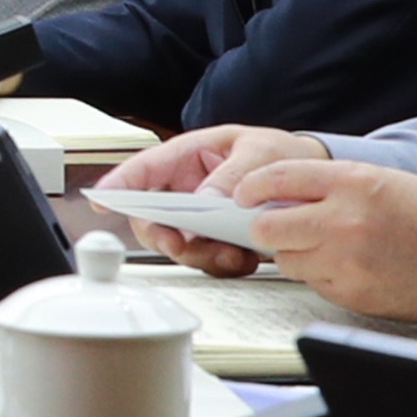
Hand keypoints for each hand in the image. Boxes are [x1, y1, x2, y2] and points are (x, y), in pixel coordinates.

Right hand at [88, 124, 326, 273]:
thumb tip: (205, 199)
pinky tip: (242, 258)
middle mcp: (187, 188)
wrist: (313, 176)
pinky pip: (206, 258)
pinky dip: (222, 264)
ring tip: (228, 254)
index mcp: (189, 156)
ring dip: (196, 254)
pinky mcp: (218, 239)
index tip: (102, 201)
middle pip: (152, 216)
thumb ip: (234, 174)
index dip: (119, 184)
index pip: (145, 169)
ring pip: (177, 243)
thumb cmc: (282, 153)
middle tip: (177, 244)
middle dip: (161, 234)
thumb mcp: (261, 153)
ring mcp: (200, 216)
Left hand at [221, 156, 416, 322]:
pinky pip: (313, 283)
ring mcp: (346, 260)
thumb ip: (327, 185)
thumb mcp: (379, 180)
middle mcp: (343, 220)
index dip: (251, 187)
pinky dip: (321, 275)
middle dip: (263, 228)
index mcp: (351, 183)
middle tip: (271, 228)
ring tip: (325, 246)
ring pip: (286, 259)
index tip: (242, 195)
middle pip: (267, 227)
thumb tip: (274, 197)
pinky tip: (349, 266)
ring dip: (295, 253)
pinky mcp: (351, 293)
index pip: (276, 178)